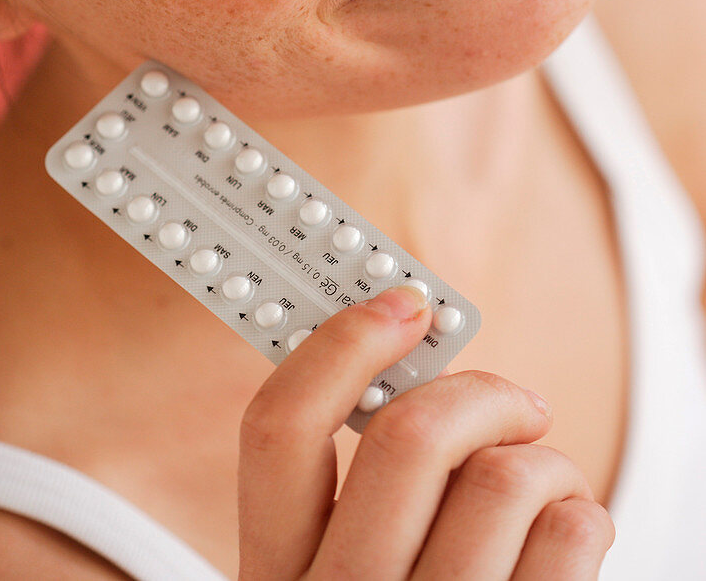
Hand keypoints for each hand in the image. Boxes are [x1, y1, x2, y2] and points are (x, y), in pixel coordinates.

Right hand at [238, 285, 614, 579]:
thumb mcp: (336, 579)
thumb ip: (357, 494)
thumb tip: (411, 372)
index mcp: (276, 578)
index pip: (277, 430)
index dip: (339, 346)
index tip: (403, 304)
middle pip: (409, 437)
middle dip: (478, 391)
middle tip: (512, 400)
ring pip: (502, 479)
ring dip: (541, 459)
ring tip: (544, 483)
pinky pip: (571, 537)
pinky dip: (582, 513)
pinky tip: (564, 537)